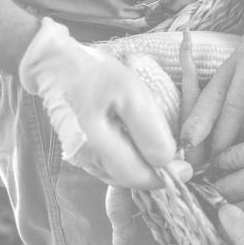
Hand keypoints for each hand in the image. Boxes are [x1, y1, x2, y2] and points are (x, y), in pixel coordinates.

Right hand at [18, 18, 190, 188]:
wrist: (56, 64)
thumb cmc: (97, 75)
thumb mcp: (134, 96)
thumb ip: (151, 133)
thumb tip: (167, 163)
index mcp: (96, 146)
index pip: (140, 177)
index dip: (167, 174)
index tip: (187, 164)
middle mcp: (85, 159)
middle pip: (131, 180)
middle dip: (157, 172)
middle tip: (178, 156)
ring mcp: (80, 158)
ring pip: (121, 176)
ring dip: (143, 167)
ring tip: (159, 147)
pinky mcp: (79, 153)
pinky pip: (111, 166)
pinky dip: (129, 160)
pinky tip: (138, 143)